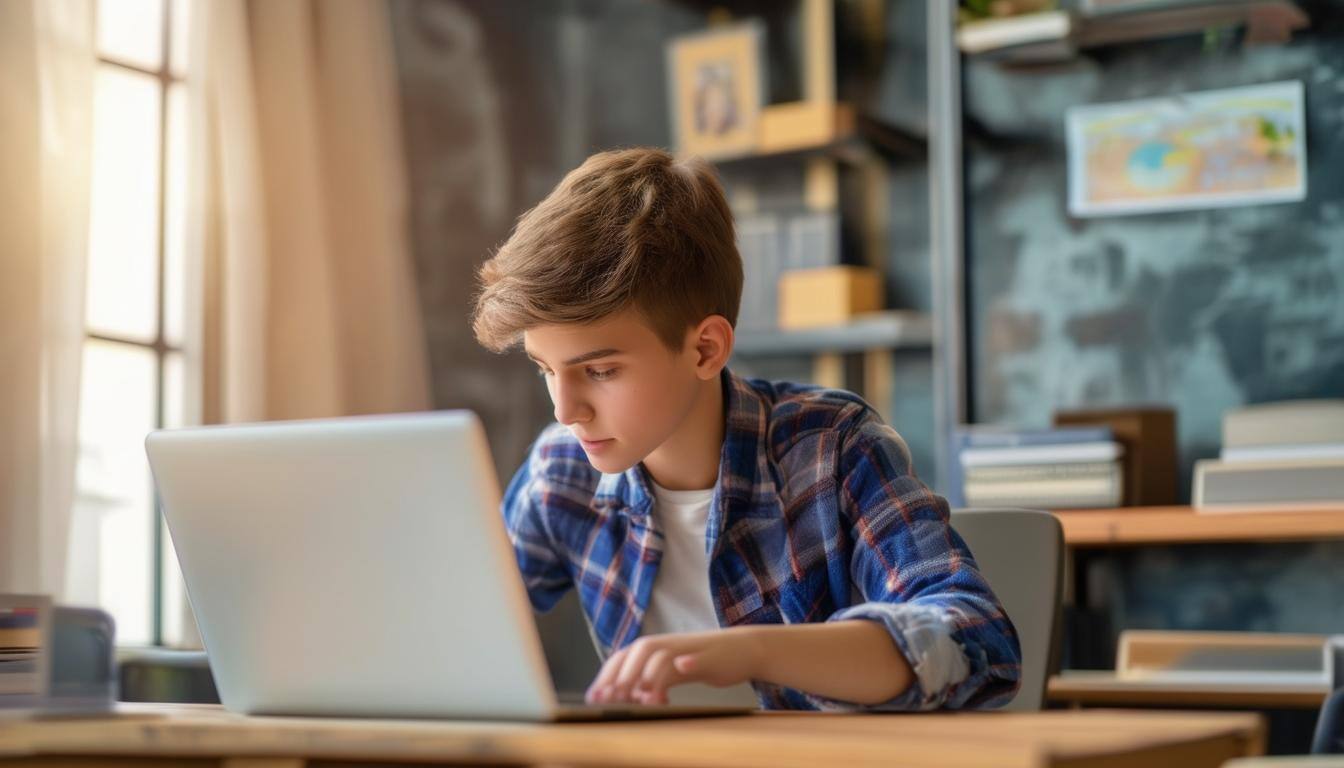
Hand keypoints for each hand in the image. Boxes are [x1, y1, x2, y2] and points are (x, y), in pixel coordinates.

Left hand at [584, 627, 762, 705]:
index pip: (623, 656)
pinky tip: (674, 679)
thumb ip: (652, 680)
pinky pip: (693, 660)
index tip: (594, 697)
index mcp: (656, 647)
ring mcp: (689, 648)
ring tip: (639, 698)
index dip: (607, 675)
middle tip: (610, 700)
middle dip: (620, 676)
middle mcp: (668, 644)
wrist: (746, 649)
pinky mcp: (710, 656)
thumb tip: (627, 697)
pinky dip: (685, 665)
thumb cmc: (706, 660)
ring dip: (647, 676)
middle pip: (636, 653)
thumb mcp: (674, 671)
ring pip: (661, 656)